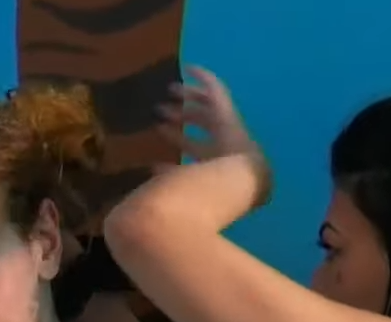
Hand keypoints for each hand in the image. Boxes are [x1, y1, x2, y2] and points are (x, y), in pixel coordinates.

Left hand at [158, 66, 271, 207]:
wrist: (239, 179)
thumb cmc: (211, 186)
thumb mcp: (186, 181)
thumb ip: (171, 175)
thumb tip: (151, 168)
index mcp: (214, 158)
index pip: (193, 146)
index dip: (177, 138)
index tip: (161, 130)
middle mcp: (222, 139)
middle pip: (201, 122)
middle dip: (182, 115)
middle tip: (162, 108)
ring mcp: (226, 124)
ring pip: (206, 106)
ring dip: (187, 97)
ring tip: (169, 89)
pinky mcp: (227, 110)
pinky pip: (215, 89)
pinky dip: (203, 77)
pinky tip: (189, 67)